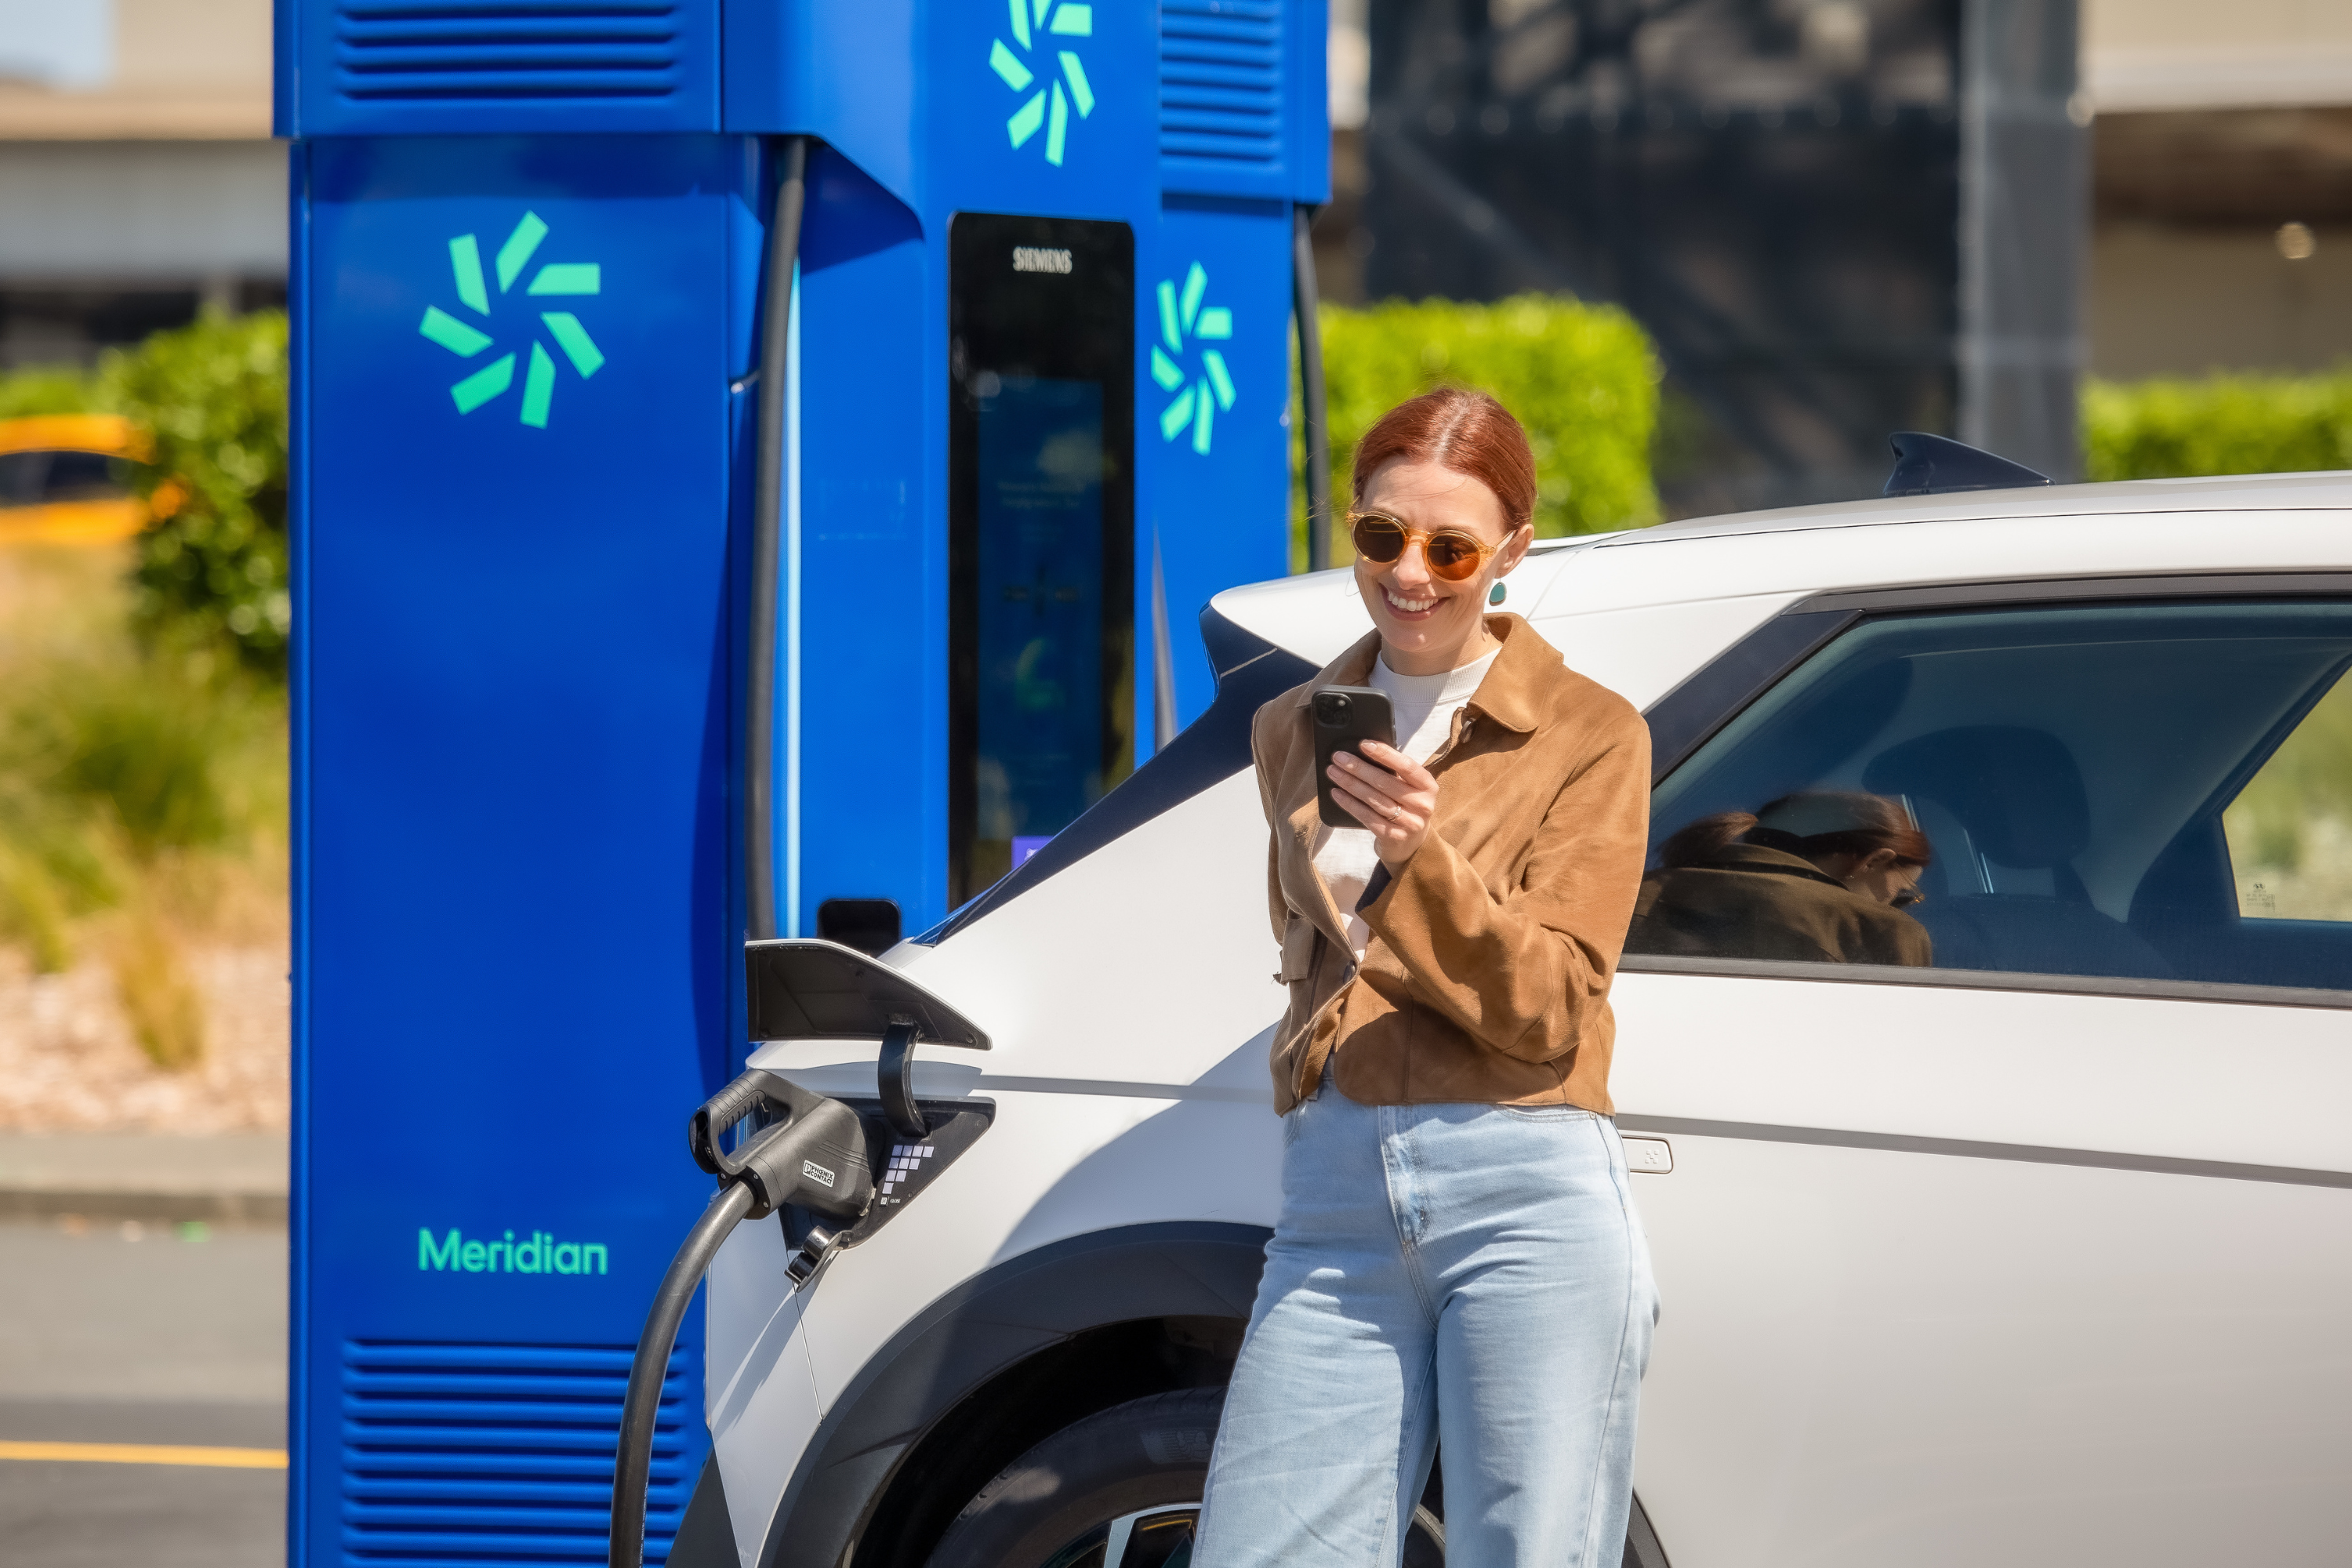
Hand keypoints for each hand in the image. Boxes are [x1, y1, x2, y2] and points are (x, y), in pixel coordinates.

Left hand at [1327, 741, 1438, 867]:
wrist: (1411, 845)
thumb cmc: (1406, 807)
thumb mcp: (1409, 789)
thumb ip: (1395, 773)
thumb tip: (1363, 753)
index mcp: (1428, 786)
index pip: (1406, 765)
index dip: (1384, 754)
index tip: (1363, 744)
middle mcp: (1422, 804)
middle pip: (1385, 782)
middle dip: (1358, 767)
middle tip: (1338, 757)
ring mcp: (1409, 823)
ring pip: (1374, 799)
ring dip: (1350, 783)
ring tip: (1333, 772)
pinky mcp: (1394, 837)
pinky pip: (1367, 816)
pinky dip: (1349, 803)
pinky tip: (1337, 794)